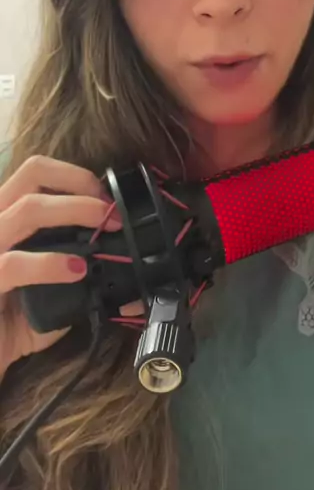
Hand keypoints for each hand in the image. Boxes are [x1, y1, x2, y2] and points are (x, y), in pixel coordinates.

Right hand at [0, 155, 137, 379]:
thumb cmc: (13, 317)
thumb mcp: (49, 288)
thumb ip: (78, 272)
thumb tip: (126, 273)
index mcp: (7, 214)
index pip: (37, 172)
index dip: (76, 176)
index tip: (105, 196)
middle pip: (32, 172)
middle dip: (80, 183)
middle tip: (110, 208)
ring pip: (28, 208)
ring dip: (75, 211)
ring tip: (106, 227)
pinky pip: (14, 263)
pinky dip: (50, 263)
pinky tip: (76, 269)